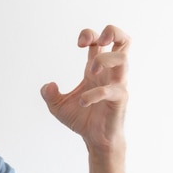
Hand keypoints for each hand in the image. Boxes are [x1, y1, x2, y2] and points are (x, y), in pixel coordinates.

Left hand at [40, 25, 129, 152]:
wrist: (95, 140)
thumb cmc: (82, 119)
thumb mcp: (57, 106)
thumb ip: (49, 95)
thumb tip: (48, 85)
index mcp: (96, 69)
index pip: (101, 40)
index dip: (90, 34)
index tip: (78, 44)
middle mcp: (109, 73)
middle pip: (124, 41)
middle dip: (112, 32)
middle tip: (96, 42)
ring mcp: (116, 85)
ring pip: (123, 59)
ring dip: (104, 59)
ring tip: (89, 71)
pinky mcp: (119, 100)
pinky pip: (113, 90)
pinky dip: (95, 93)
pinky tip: (82, 102)